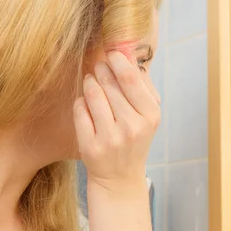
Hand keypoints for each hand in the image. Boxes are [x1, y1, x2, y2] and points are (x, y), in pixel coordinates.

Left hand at [74, 51, 160, 186]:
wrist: (120, 177)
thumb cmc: (134, 137)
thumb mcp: (146, 114)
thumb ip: (140, 85)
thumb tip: (127, 53)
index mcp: (151, 116)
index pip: (130, 79)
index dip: (117, 60)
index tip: (111, 53)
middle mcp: (133, 127)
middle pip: (109, 84)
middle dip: (101, 70)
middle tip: (98, 66)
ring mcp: (111, 138)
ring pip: (92, 95)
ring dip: (89, 83)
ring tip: (91, 82)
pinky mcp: (91, 147)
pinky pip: (79, 111)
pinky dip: (80, 102)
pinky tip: (85, 103)